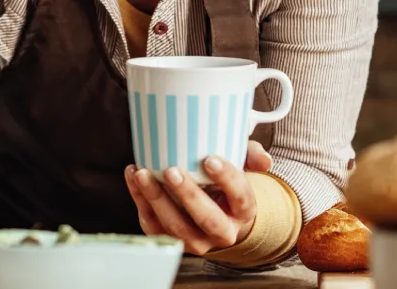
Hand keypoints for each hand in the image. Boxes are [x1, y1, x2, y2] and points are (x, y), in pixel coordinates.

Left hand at [124, 141, 272, 254]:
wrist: (218, 215)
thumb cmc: (227, 186)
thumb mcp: (243, 167)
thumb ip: (250, 155)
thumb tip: (262, 158)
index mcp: (243, 210)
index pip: (240, 196)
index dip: (226, 178)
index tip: (210, 159)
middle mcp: (222, 231)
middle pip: (207, 218)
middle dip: (188, 194)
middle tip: (171, 170)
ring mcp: (196, 240)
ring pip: (176, 227)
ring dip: (156, 199)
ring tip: (142, 173)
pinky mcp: (172, 239)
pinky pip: (154, 226)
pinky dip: (140, 201)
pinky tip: (133, 177)